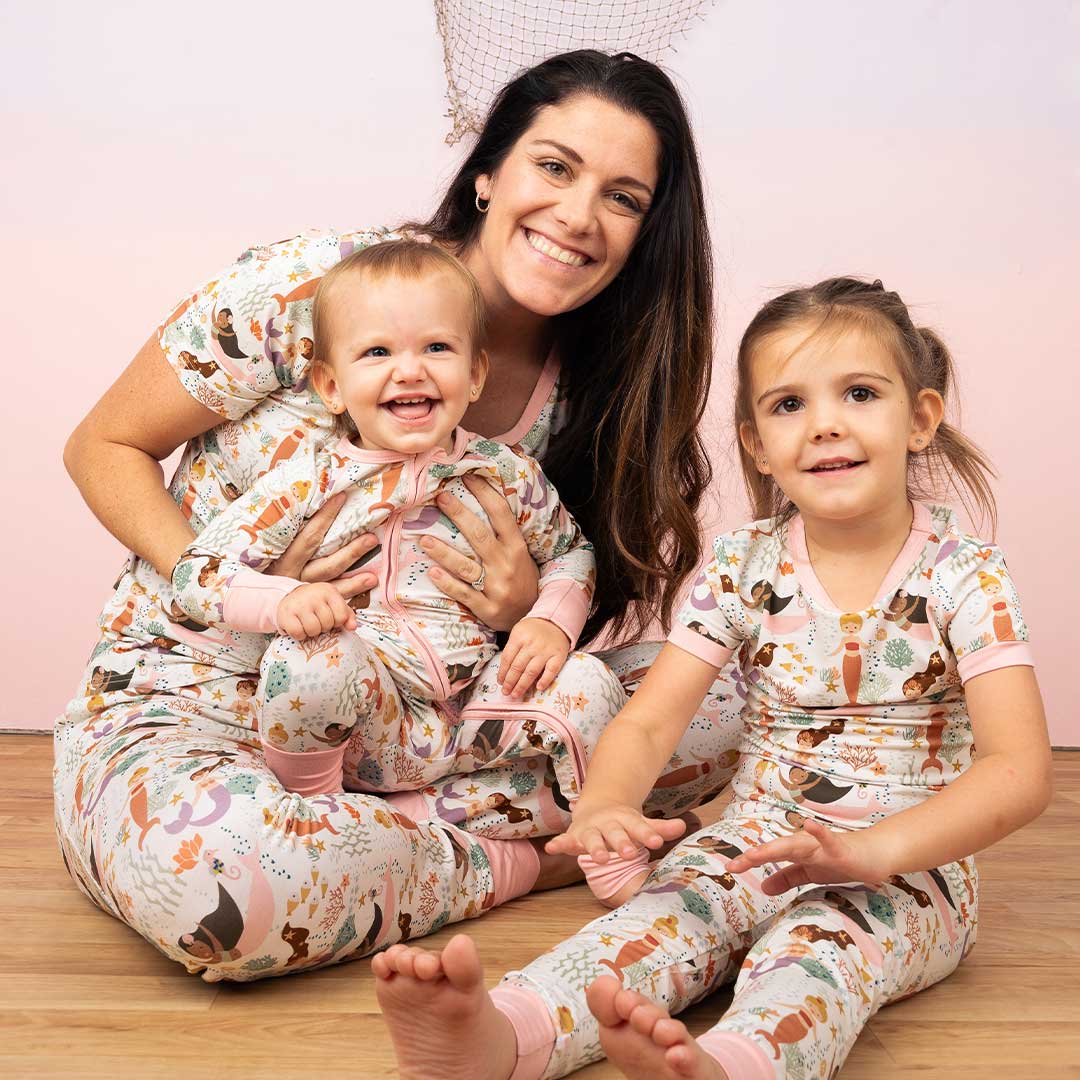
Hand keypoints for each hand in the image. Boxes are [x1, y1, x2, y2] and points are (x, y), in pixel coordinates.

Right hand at [268, 492, 378, 603]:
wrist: (245, 601)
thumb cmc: (257, 565)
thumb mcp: (263, 544)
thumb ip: (281, 523)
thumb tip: (304, 489)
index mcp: (280, 557)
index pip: (308, 536)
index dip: (325, 517)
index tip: (342, 498)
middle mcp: (292, 575)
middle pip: (325, 563)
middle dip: (349, 551)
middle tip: (371, 538)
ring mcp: (301, 592)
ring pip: (330, 584)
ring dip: (354, 580)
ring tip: (374, 573)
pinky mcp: (307, 605)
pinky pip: (330, 601)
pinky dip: (349, 595)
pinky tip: (366, 587)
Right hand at [277, 582, 356, 640]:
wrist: (291, 597)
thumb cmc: (317, 604)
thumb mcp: (334, 604)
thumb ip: (347, 615)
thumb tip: (353, 627)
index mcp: (329, 591)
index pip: (342, 617)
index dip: (337, 623)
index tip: (331, 619)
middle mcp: (314, 595)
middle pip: (327, 624)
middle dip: (323, 627)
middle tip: (317, 621)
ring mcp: (299, 603)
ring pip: (313, 630)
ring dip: (311, 632)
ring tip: (308, 624)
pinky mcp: (285, 613)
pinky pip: (298, 633)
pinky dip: (299, 635)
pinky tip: (299, 627)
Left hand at [421, 475, 538, 630]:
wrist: (533, 616)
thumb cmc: (521, 579)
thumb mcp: (521, 554)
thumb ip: (504, 534)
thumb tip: (483, 500)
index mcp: (517, 547)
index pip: (501, 515)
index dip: (485, 493)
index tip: (468, 476)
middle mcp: (506, 565)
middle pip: (480, 536)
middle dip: (459, 515)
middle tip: (440, 497)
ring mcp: (496, 588)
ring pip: (466, 566)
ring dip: (444, 552)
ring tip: (423, 539)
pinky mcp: (487, 608)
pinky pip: (463, 594)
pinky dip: (447, 583)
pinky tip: (432, 572)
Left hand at [498, 618, 569, 698]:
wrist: (555, 621)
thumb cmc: (533, 630)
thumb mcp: (518, 632)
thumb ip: (512, 649)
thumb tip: (505, 672)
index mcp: (519, 637)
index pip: (507, 658)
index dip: (502, 672)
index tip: (500, 682)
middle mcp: (532, 644)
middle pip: (518, 667)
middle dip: (510, 682)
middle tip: (506, 692)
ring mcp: (546, 651)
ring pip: (531, 671)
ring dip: (522, 685)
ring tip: (516, 694)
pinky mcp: (558, 656)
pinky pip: (551, 670)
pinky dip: (545, 680)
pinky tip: (538, 688)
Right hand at [545, 801, 685, 862]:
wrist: (597, 807)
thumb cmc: (624, 823)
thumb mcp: (641, 824)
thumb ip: (659, 828)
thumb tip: (683, 826)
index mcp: (626, 820)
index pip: (638, 827)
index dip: (647, 835)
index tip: (657, 843)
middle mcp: (607, 824)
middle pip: (615, 833)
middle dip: (621, 843)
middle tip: (630, 854)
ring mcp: (590, 830)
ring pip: (591, 838)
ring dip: (594, 847)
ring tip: (599, 858)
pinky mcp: (573, 836)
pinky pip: (564, 841)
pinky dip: (558, 844)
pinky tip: (551, 848)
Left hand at [726, 818, 886, 895]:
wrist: (872, 855)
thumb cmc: (840, 861)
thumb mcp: (810, 874)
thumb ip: (787, 878)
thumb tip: (763, 887)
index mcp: (797, 852)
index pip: (769, 856)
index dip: (749, 861)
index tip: (728, 869)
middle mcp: (806, 846)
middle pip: (778, 849)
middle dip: (757, 855)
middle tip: (735, 864)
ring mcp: (823, 846)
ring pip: (797, 845)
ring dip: (778, 847)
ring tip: (758, 852)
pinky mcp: (841, 849)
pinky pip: (829, 840)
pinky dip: (819, 833)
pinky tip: (808, 825)